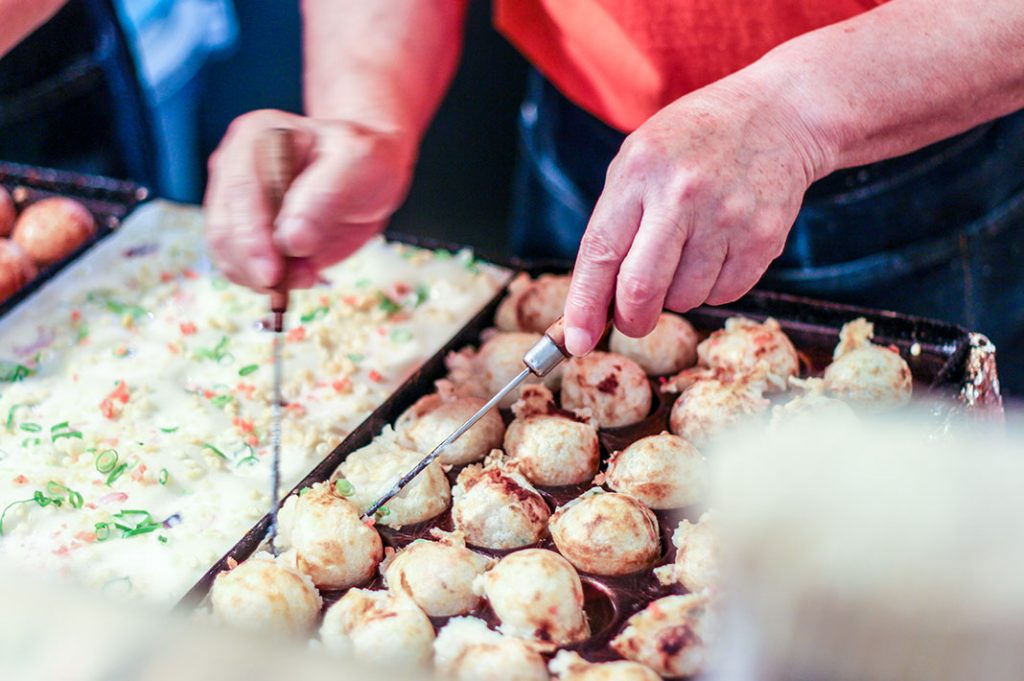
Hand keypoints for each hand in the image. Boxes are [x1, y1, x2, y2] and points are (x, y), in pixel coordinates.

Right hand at [204, 109, 415, 289]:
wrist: (365, 175)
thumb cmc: (364, 162)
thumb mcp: (360, 165)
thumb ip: (325, 197)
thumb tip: (291, 241)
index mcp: (258, 136)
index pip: (241, 192)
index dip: (252, 237)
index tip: (273, 274)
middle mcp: (233, 165)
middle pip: (224, 228)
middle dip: (257, 266)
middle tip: (304, 279)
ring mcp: (231, 199)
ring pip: (225, 253)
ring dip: (261, 277)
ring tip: (308, 274)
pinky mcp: (240, 230)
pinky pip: (238, 266)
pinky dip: (263, 281)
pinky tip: (297, 275)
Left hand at [562, 75, 832, 355]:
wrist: (777, 115)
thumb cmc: (692, 145)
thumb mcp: (639, 162)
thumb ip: (613, 226)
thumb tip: (593, 305)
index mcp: (640, 172)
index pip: (600, 252)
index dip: (585, 304)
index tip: (576, 341)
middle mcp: (682, 194)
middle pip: (642, 288)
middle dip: (630, 319)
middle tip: (631, 319)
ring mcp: (727, 216)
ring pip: (685, 299)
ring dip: (676, 295)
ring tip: (688, 252)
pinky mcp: (764, 237)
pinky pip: (724, 294)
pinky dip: (712, 287)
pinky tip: (718, 248)